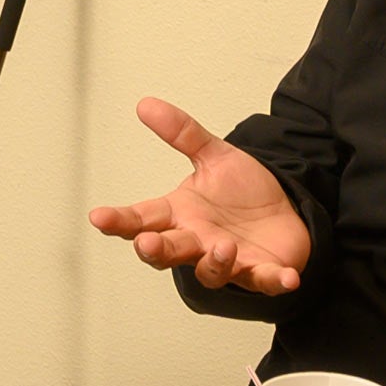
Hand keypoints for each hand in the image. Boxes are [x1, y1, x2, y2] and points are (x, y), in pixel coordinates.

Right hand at [88, 97, 310, 295]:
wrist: (284, 210)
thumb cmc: (244, 193)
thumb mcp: (215, 156)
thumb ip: (183, 133)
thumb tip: (146, 104)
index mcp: (181, 214)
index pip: (143, 218)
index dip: (120, 221)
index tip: (99, 217)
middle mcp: (198, 241)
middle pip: (168, 251)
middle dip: (156, 249)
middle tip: (146, 242)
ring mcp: (228, 261)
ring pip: (210, 272)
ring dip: (214, 263)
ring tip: (223, 246)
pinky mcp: (261, 272)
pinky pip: (265, 280)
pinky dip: (275, 280)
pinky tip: (286, 278)